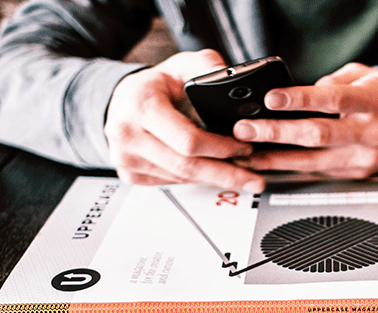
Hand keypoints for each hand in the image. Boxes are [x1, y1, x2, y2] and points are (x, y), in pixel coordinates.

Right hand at [105, 49, 264, 192]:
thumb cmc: (155, 85)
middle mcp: (128, 135)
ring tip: (241, 175)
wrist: (123, 101)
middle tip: (254, 180)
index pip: (188, 140)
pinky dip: (197, 179)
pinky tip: (213, 173)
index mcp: (141, 106)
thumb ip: (207, 66)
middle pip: (186, 167)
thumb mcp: (181, 65)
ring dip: (214, 178)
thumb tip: (229, 76)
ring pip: (181, 177)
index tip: (244, 148)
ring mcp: (127, 158)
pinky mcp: (130, 174)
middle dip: (226, 174)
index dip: (220, 148)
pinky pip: (172, 182)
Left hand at [232, 63, 377, 177]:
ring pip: (313, 162)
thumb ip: (331, 82)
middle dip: (277, 133)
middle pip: (318, 135)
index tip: (271, 98)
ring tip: (247, 153)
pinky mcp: (356, 174)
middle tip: (246, 130)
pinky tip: (270, 164)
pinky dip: (291, 168)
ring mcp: (364, 157)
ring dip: (275, 159)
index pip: (333, 99)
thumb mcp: (362, 75)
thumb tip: (295, 96)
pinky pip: (318, 172)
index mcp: (375, 101)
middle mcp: (371, 132)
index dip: (300, 99)